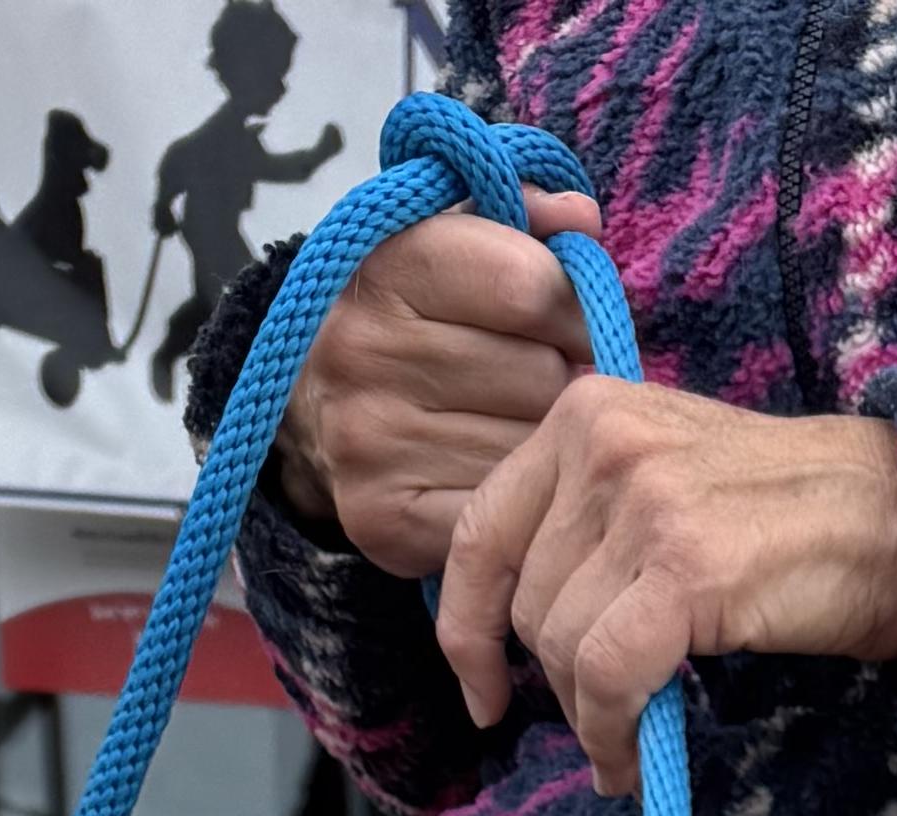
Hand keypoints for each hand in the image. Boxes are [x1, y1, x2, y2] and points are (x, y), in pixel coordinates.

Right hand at [270, 183, 596, 575]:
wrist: (315, 415)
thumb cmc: (417, 322)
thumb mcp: (457, 246)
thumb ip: (524, 219)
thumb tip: (581, 216)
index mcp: (383, 264)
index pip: (532, 285)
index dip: (571, 308)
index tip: (561, 323)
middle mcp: (360, 348)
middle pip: (542, 374)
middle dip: (557, 380)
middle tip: (525, 386)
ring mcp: (365, 438)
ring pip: (532, 447)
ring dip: (542, 443)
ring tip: (506, 428)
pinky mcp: (383, 518)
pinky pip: (507, 514)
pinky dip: (520, 503)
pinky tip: (495, 481)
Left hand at [439, 379, 896, 793]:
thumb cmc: (798, 516)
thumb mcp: (671, 480)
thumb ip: (594, 521)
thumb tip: (533, 623)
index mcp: (586, 411)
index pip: (479, 527)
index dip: (463, 625)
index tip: (482, 688)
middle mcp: (601, 441)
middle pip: (522, 599)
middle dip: (553, 683)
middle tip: (603, 725)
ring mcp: (642, 500)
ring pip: (559, 643)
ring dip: (588, 718)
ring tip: (628, 745)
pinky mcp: (685, 566)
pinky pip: (606, 673)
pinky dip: (611, 732)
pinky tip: (632, 760)